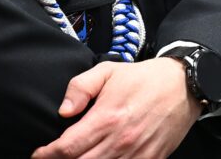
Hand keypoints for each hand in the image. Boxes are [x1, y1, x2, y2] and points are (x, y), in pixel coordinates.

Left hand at [31, 57, 200, 158]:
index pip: (68, 147)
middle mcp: (120, 141)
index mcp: (106, 118)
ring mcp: (137, 155)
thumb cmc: (142, 78)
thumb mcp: (106, 71)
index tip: (38, 154)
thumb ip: (80, 88)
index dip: (47, 154)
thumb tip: (63, 111)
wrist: (183, 86)